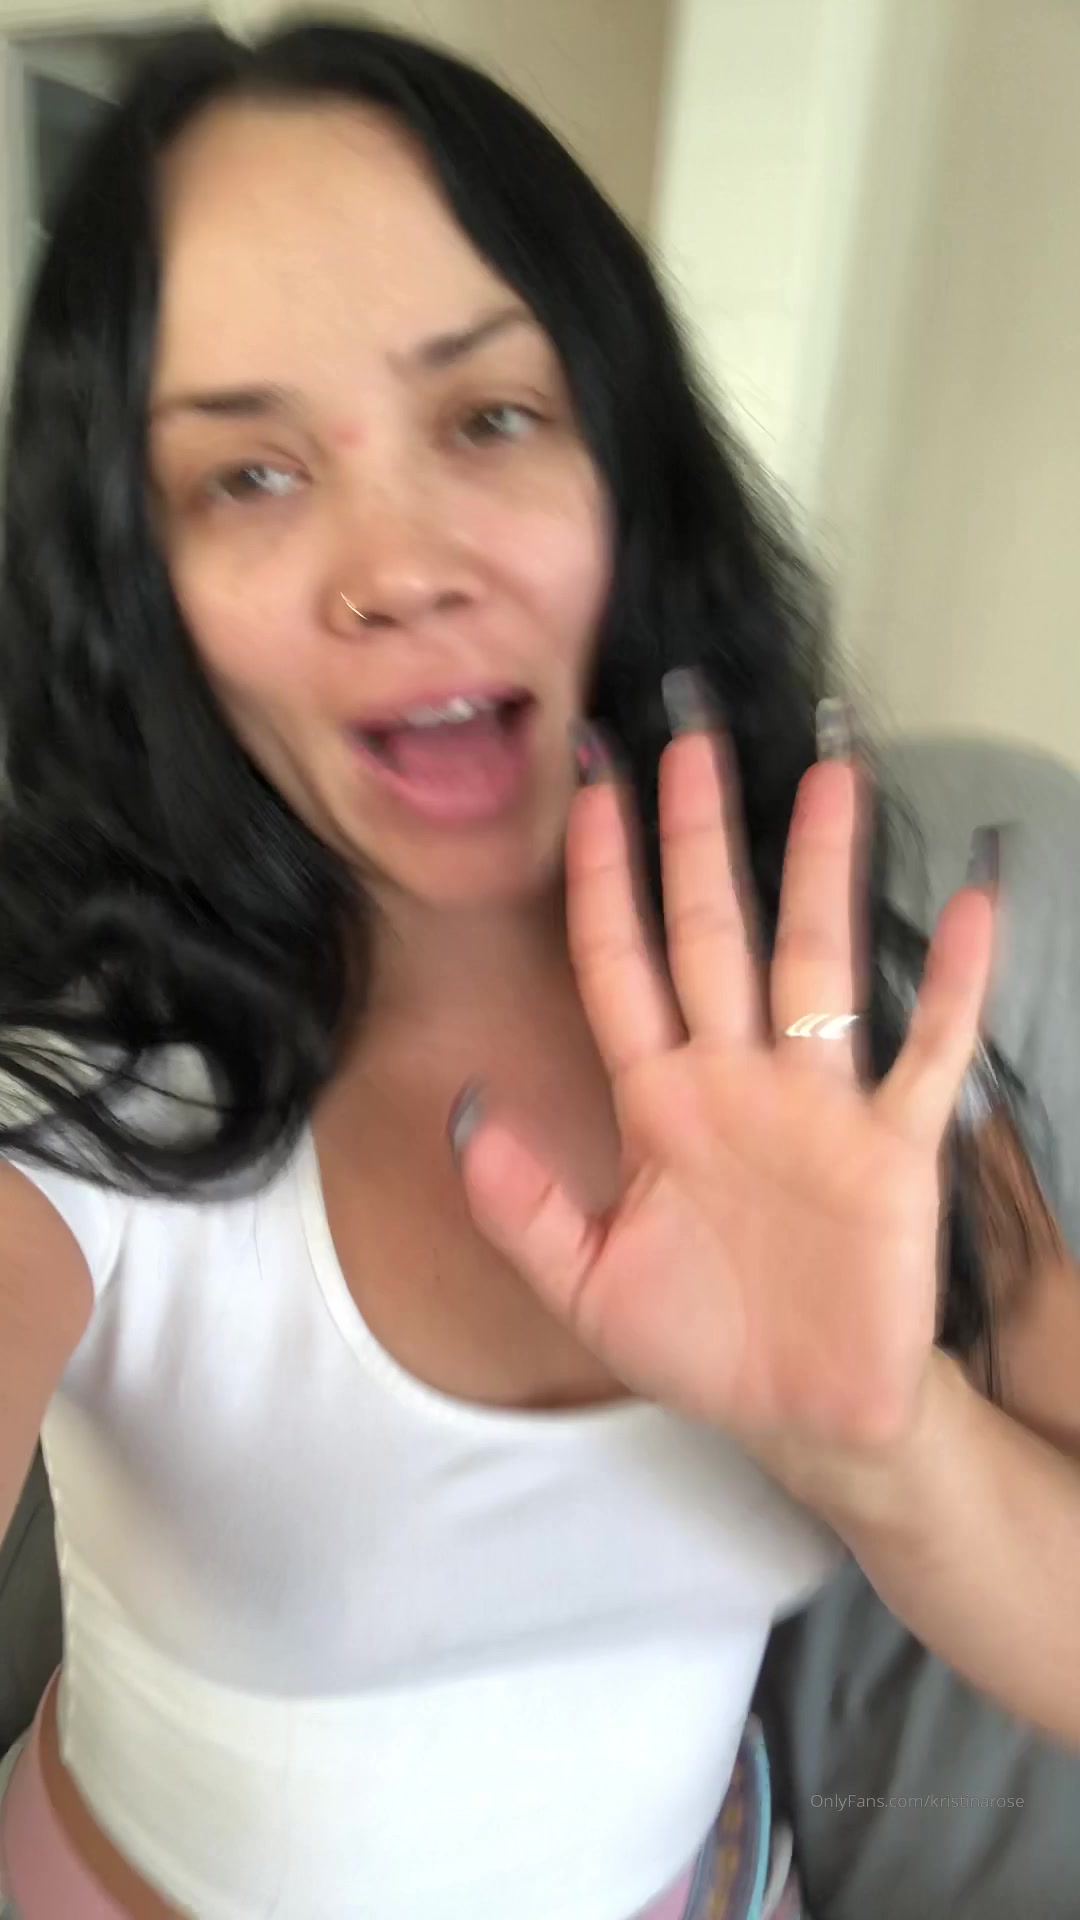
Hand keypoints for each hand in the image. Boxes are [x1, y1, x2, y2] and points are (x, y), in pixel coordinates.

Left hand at [451, 684, 993, 1475]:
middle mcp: (735, 1080)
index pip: (620, 967)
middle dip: (697, 837)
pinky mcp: (893, 1145)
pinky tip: (975, 900)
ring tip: (831, 773)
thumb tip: (461, 1111)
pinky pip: (926, 1048)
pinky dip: (951, 980)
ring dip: (821, 870)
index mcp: (658, 1104)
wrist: (802, 1413)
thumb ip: (521, 1206)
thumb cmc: (699, 1343)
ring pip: (816, 962)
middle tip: (691, 737)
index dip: (601, 883)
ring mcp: (817, 1104)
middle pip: (711, 933)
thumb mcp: (587, 1285)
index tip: (590, 795)